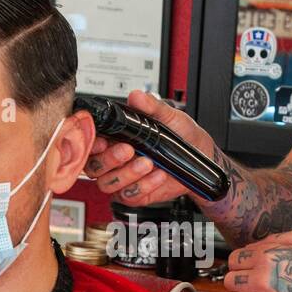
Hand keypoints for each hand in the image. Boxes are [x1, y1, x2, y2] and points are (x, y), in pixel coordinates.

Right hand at [84, 89, 217, 206]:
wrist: (201, 155)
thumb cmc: (182, 134)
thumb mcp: (169, 116)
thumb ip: (151, 106)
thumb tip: (137, 96)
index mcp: (116, 137)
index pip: (90, 143)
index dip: (91, 144)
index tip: (102, 141)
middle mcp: (115, 159)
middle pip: (93, 167)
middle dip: (109, 160)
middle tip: (129, 150)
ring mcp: (124, 178)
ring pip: (108, 184)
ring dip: (127, 174)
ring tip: (149, 163)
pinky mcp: (136, 194)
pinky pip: (129, 195)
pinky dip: (144, 186)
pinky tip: (158, 175)